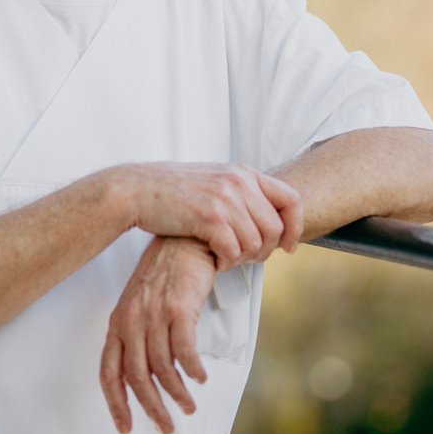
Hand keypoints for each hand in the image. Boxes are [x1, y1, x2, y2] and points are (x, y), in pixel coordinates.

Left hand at [99, 236, 216, 433]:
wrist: (182, 238)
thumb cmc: (164, 271)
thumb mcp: (139, 304)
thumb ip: (137, 336)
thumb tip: (143, 372)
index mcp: (119, 322)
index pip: (109, 372)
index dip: (116, 403)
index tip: (125, 424)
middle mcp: (133, 320)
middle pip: (137, 377)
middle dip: (152, 408)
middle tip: (165, 424)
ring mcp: (155, 314)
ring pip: (162, 369)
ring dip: (177, 393)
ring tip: (187, 403)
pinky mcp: (180, 309)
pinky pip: (185, 351)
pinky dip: (193, 370)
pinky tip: (199, 376)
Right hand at [118, 163, 302, 269]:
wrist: (137, 190)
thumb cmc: (172, 190)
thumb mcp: (213, 179)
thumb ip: (240, 192)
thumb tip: (266, 217)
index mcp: (243, 172)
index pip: (291, 199)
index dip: (295, 227)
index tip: (288, 246)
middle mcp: (239, 182)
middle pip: (275, 228)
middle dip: (265, 251)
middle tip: (246, 258)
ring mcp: (225, 199)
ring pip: (256, 243)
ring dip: (242, 258)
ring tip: (225, 258)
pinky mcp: (209, 218)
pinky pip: (234, 251)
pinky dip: (226, 262)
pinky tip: (214, 260)